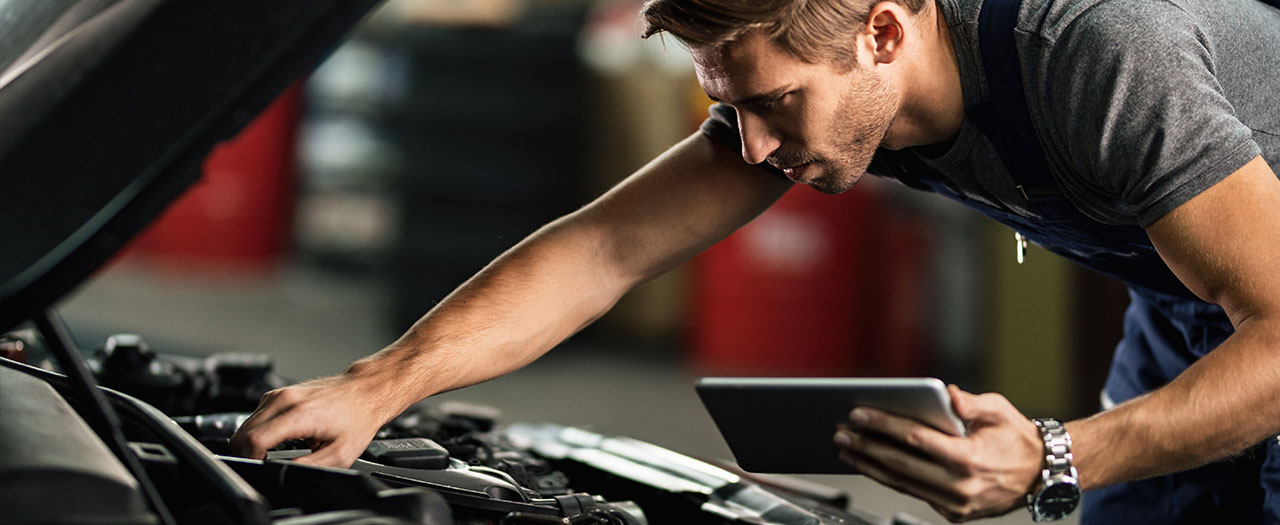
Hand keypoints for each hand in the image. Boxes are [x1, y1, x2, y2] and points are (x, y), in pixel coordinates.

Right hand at [230, 372, 401, 467]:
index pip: (253, 440)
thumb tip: (283, 473)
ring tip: (271, 453)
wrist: (364, 391)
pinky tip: (275, 439)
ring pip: (245, 424)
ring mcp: (279, 394)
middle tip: (264, 464)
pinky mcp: (278, 394)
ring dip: (251, 442)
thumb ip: (308, 467)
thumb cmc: (357, 418)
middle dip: (247, 453)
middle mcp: (284, 400)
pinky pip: (255, 416)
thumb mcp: (339, 454)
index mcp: (298, 414)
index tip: (260, 468)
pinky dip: (257, 431)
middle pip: (242, 433)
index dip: (250, 459)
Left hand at [832, 385, 1042, 522]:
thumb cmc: (1017, 438)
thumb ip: (970, 402)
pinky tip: (872, 464)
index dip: (883, 425)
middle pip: (900, 464)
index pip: (914, 439)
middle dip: (866, 446)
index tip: (858, 414)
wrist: (1042, 475)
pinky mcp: (954, 514)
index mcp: (970, 459)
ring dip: (870, 466)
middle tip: (840, 431)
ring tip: (847, 448)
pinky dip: (891, 478)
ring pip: (902, 484)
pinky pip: (915, 493)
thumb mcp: (999, 410)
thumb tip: (946, 393)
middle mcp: (960, 487)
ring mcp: (956, 505)